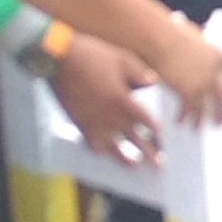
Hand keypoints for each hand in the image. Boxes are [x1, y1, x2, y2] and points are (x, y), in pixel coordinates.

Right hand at [48, 35, 159, 164]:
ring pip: (115, 148)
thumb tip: (153, 82)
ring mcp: (95, 123)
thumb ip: (139, 74)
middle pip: (135, 139)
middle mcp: (111, 116)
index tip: (161, 136)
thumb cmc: (92, 56)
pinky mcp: (81, 124)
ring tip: (135, 165)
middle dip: (149, 152)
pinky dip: (100, 150)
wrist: (60, 60)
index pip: (146, 121)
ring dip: (126, 158)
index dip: (156, 131)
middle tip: (159, 164)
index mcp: (124, 100)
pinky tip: (105, 152)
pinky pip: (93, 144)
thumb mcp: (122, 59)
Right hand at [147, 15, 221, 127]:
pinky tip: (180, 121)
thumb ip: (195, 50)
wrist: (161, 41)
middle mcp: (213, 74)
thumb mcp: (189, 38)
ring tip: (198, 129)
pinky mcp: (186, 92)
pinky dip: (183, 116)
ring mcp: (201, 85)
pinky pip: (187, 109)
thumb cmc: (171, 34)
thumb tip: (192, 57)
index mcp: (217, 55)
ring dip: (201, 119)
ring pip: (204, 108)